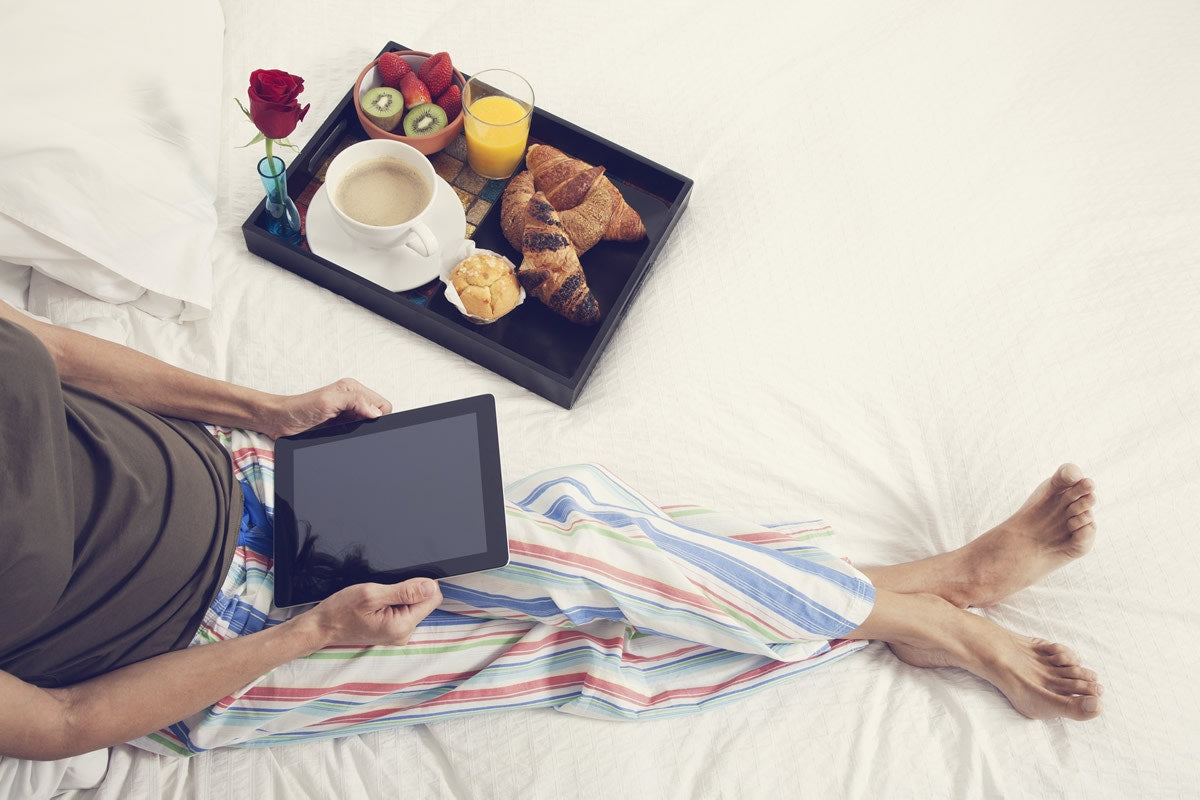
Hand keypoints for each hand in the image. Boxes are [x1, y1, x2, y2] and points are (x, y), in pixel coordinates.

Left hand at [261, 378, 391, 437]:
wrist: (279, 421)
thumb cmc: (298, 408)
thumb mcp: (329, 401)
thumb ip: (355, 402)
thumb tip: (376, 412)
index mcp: (353, 389)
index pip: (383, 404)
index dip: (380, 416)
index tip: (367, 422)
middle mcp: (352, 400)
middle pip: (377, 416)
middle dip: (370, 425)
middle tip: (352, 427)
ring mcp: (347, 414)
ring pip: (368, 426)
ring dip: (359, 431)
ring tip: (343, 431)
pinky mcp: (341, 426)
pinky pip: (357, 433)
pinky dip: (352, 436)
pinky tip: (340, 435)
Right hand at [303, 579, 441, 647]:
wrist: (322, 627)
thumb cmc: (341, 611)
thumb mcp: (372, 594)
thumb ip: (405, 591)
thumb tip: (430, 587)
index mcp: (402, 626)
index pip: (432, 599)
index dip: (421, 585)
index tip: (403, 582)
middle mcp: (404, 634)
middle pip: (424, 602)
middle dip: (409, 591)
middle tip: (385, 592)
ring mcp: (398, 634)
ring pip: (413, 605)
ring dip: (400, 597)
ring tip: (379, 599)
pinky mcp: (392, 631)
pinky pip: (403, 611)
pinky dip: (394, 603)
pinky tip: (378, 605)